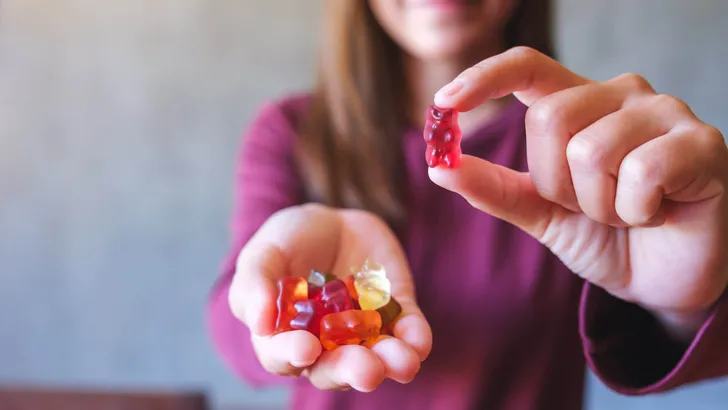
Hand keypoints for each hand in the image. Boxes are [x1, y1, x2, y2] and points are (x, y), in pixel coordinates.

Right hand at [228, 204, 431, 391]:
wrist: (332, 220)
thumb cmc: (288, 240)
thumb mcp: (264, 252)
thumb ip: (254, 285)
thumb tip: (259, 325)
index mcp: (285, 336)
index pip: (285, 357)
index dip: (292, 356)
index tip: (305, 348)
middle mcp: (326, 344)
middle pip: (336, 369)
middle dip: (352, 371)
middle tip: (366, 370)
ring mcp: (363, 331)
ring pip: (377, 358)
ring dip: (390, 363)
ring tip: (402, 361)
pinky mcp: (395, 313)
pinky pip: (408, 332)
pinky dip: (415, 339)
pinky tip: (418, 342)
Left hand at [430, 46, 727, 341]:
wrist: (663, 282)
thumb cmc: (607, 238)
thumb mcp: (541, 215)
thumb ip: (496, 189)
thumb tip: (439, 168)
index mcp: (579, 104)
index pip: (528, 66)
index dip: (485, 77)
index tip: (443, 103)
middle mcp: (621, 95)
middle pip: (549, 118)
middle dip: (556, 185)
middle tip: (590, 207)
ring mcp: (665, 113)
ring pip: (591, 150)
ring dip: (599, 205)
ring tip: (626, 212)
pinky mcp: (702, 143)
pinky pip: (641, 171)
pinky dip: (636, 210)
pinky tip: (656, 213)